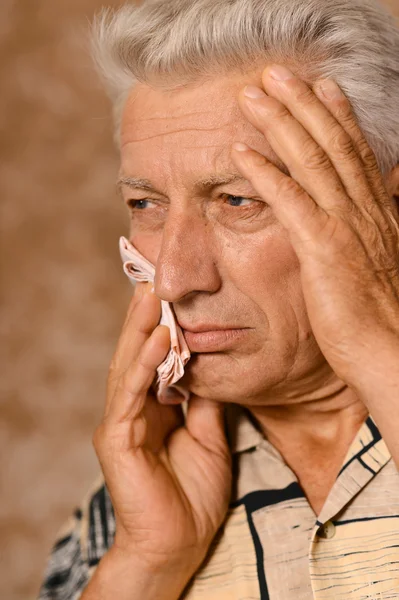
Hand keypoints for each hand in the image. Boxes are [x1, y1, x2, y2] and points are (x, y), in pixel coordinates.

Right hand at [93, 282, 231, 577]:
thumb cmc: (192, 494)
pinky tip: (159, 338)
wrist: (179, 544)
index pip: (154, 359)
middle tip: (153, 278)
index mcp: (152, 408)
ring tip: (152, 295)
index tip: (171, 294)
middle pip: (137, 354)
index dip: (160, 326)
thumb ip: (203, 401)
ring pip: (130, 366)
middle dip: (145, 317)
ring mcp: (121, 422)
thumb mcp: (208, 436)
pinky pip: (133, 393)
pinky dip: (146, 364)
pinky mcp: (118, 438)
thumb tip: (209, 367)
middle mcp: (132, 409)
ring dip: (141, 329)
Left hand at [231, 65, 398, 386]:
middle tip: (276, 73)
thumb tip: (379, 196)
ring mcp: (344, 225)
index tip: (320, 85)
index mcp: (375, 211)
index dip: (337, 115)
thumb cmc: (376, 313)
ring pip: (310, 160)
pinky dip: (265, 172)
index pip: (354, 151)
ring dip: (279, 123)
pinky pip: (290, 200)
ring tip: (252, 96)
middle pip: (331, 143)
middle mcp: (363, 209)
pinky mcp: (323, 247)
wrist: (386, 349)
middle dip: (302, 104)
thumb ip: (372, 225)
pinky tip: (241, 150)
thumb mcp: (379, 259)